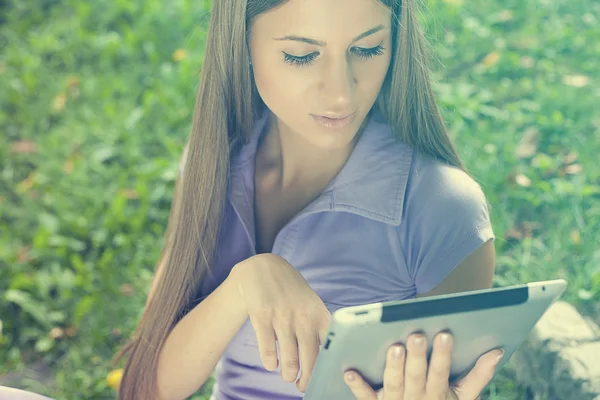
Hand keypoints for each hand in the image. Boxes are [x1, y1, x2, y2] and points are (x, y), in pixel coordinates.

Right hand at [229, 253, 330, 391]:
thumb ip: (318, 327)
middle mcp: (302, 316)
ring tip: (288, 377)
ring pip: (289, 359)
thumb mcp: (310, 303)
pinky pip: (268, 350)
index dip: (330, 365)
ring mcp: (282, 316)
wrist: (262, 268)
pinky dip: (270, 362)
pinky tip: (271, 364)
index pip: (331, 345)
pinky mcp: (262, 317)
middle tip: (303, 385)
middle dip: (307, 378)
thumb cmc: (291, 291)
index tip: (327, 377)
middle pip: (311, 358)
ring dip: (289, 374)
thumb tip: (324, 359)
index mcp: (318, 313)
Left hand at [344, 332, 503, 399]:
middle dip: (417, 356)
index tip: (445, 333)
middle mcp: (416, 399)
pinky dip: (357, 384)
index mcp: (438, 395)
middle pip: (416, 376)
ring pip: (393, 383)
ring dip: (393, 366)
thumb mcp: (462, 397)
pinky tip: (348, 370)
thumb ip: (479, 375)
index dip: (443, 355)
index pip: (441, 373)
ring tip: (394, 346)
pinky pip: (364, 396)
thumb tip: (498, 351)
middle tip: (416, 335)